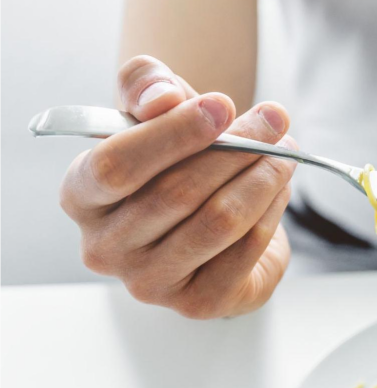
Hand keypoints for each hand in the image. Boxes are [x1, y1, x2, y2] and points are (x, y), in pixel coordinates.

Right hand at [59, 55, 297, 318]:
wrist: (207, 214)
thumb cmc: (174, 157)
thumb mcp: (153, 106)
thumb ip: (146, 84)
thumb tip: (161, 98)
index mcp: (81, 195)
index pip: (116, 165)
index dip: (173, 133)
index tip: (223, 104)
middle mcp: (105, 246)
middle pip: (177, 194)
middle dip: (236, 150)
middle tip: (275, 121)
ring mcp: (148, 282)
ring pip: (218, 222)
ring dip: (261, 179)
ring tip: (283, 151)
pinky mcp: (196, 303)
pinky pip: (244, 251)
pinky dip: (270, 212)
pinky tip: (279, 187)